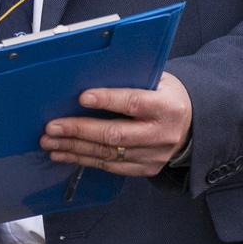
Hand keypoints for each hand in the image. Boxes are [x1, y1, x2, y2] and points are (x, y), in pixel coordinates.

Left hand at [40, 72, 191, 175]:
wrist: (192, 125)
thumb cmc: (167, 95)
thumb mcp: (159, 80)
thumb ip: (132, 79)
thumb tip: (92, 74)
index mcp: (167, 106)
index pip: (134, 103)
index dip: (108, 100)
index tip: (82, 97)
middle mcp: (161, 134)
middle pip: (115, 135)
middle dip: (80, 130)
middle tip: (53, 127)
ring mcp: (153, 156)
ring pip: (108, 154)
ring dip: (75, 148)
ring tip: (50, 142)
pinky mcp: (145, 169)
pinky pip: (110, 167)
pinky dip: (84, 160)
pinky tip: (65, 154)